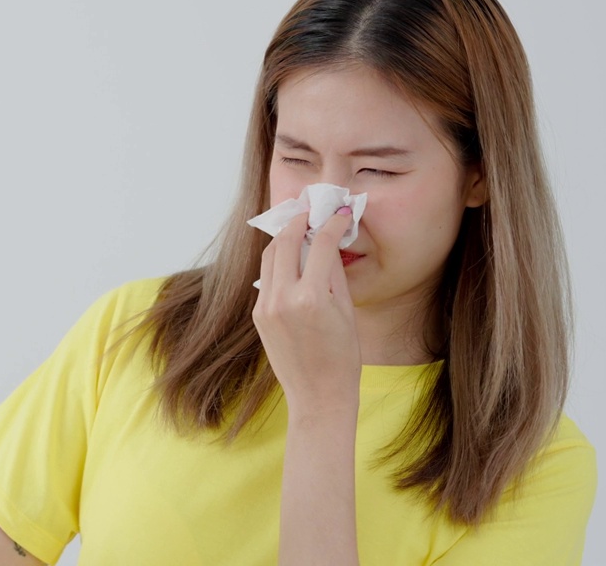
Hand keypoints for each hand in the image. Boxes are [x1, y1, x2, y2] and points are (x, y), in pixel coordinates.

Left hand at [252, 208, 361, 411]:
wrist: (318, 396)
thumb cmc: (342, 357)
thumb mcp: (346, 311)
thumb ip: (333, 273)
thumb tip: (327, 241)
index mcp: (311, 297)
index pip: (320, 244)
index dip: (332, 223)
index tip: (341, 213)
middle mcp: (283, 298)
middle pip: (286, 241)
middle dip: (299, 220)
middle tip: (311, 209)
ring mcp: (266, 306)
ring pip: (270, 256)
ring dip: (284, 237)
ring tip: (299, 226)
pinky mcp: (259, 315)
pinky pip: (267, 277)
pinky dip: (278, 262)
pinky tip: (291, 256)